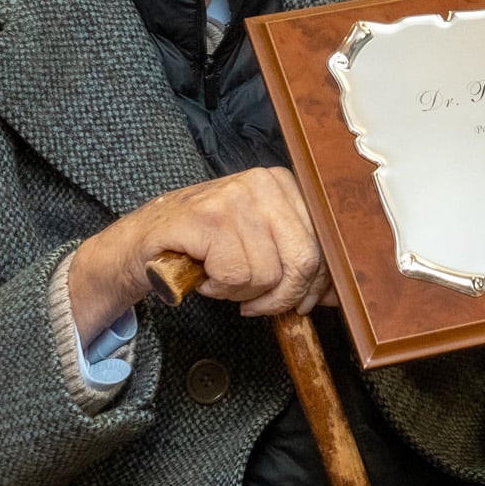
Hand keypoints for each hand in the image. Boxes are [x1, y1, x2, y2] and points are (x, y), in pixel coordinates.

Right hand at [74, 167, 327, 335]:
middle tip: (256, 302)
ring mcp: (235, 197)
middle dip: (280, 296)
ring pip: (267, 274)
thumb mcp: (261, 243)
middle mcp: (264, 183)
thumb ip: (297, 261)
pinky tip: (206, 274)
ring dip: (242, 292)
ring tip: (221, 277)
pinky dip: (219, 288)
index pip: (323, 244)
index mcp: (284, 184)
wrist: (147, 239)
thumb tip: (337, 295)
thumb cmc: (206, 244)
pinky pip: (235, 275)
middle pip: (303, 261)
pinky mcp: (210, 218)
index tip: (302, 302)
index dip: (315, 284)